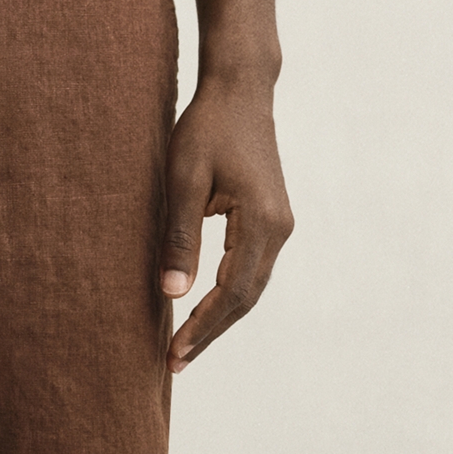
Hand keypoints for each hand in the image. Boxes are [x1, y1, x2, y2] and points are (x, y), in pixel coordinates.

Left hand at [158, 76, 292, 374]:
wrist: (240, 90)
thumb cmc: (207, 128)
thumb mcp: (183, 180)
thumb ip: (179, 238)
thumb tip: (173, 295)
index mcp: (261, 221)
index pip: (231, 291)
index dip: (202, 327)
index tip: (174, 353)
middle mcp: (279, 228)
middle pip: (246, 299)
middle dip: (210, 333)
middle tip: (174, 363)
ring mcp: (280, 225)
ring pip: (251, 289)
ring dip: (219, 320)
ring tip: (185, 347)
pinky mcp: (272, 220)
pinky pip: (250, 271)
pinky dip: (228, 298)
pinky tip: (203, 313)